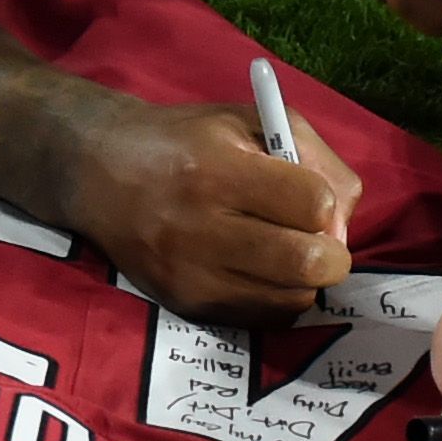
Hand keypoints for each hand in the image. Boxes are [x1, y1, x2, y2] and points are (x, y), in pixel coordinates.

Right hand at [62, 94, 357, 315]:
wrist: (99, 171)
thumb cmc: (185, 140)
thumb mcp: (248, 122)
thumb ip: (312, 158)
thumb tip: (342, 223)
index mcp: (218, 169)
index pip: (312, 203)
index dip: (321, 202)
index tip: (304, 197)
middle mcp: (200, 225)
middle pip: (308, 262)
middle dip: (330, 254)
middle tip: (315, 241)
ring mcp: (190, 272)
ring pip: (292, 298)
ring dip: (302, 279)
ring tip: (281, 253)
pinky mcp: (184, 303)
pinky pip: (262, 318)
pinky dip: (275, 298)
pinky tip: (258, 272)